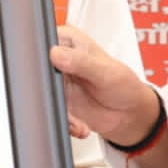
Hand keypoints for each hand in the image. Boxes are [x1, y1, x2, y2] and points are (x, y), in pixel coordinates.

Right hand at [49, 25, 158, 144]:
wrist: (129, 115)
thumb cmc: (124, 85)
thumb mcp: (106, 71)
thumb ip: (82, 62)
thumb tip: (56, 54)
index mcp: (68, 41)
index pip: (44, 44)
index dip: (41, 59)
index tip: (52, 76)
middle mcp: (59, 60)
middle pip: (37, 72)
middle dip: (48, 92)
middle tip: (63, 102)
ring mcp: (57, 82)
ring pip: (41, 95)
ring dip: (59, 112)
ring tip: (78, 122)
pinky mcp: (58, 101)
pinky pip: (49, 111)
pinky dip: (64, 122)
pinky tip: (80, 126)